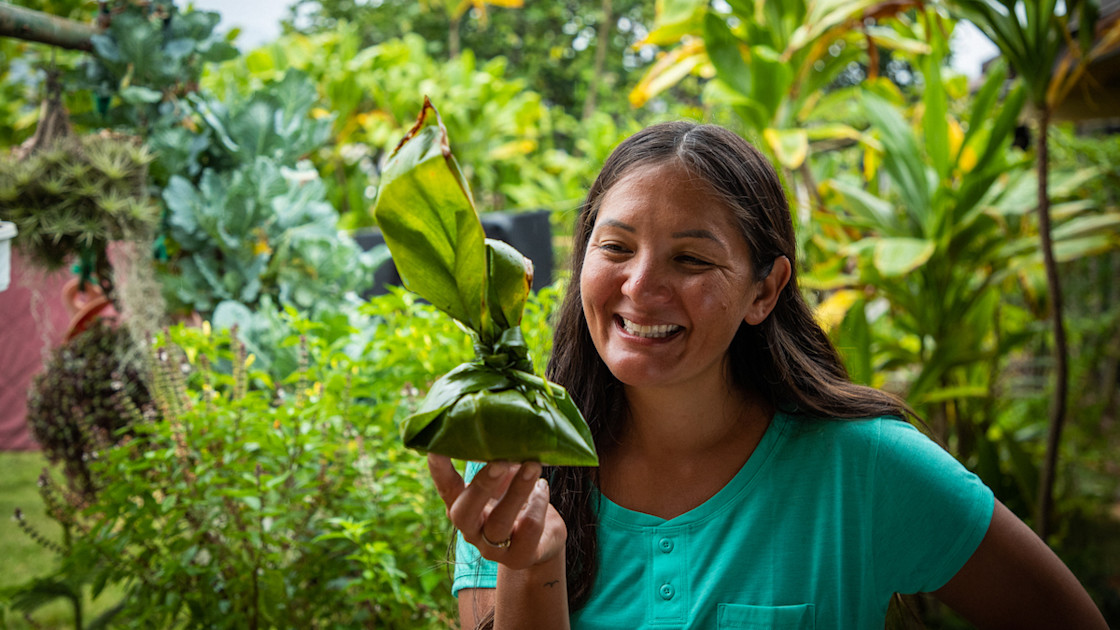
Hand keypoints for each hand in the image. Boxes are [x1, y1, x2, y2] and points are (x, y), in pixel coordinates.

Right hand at [428, 453, 566, 570]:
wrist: (542, 539)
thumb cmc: (517, 500)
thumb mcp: (504, 480)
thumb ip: (499, 460)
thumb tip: (505, 425)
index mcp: (461, 506)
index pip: (446, 488)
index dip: (439, 470)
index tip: (436, 446)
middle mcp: (472, 529)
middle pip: (464, 513)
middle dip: (481, 485)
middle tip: (499, 461)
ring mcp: (493, 547)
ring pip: (499, 522)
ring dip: (517, 490)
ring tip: (533, 464)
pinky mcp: (520, 556)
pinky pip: (529, 530)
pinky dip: (538, 505)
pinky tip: (543, 487)